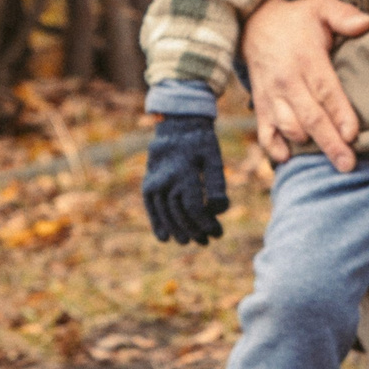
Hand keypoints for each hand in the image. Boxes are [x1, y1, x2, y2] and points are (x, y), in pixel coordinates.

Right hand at [141, 113, 229, 244]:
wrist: (175, 127)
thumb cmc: (200, 144)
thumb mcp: (214, 157)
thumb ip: (217, 183)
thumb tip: (220, 210)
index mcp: (185, 173)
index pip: (195, 209)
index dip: (206, 224)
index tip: (217, 233)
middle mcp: (166, 180)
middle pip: (180, 215)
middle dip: (194, 230)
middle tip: (206, 241)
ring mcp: (154, 183)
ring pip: (165, 214)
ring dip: (177, 231)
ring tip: (188, 241)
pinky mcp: (148, 185)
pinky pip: (151, 208)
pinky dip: (157, 223)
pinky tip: (164, 237)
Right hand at [240, 0, 368, 168]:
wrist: (254, 23)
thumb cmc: (298, 18)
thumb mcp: (321, 7)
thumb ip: (343, 15)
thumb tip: (366, 23)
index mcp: (306, 58)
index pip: (325, 90)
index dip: (339, 114)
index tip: (353, 134)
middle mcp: (287, 80)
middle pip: (310, 117)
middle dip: (329, 143)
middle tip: (348, 165)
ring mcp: (271, 95)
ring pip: (288, 127)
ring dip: (306, 145)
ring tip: (329, 163)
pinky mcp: (260, 104)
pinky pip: (264, 131)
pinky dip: (274, 148)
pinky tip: (289, 160)